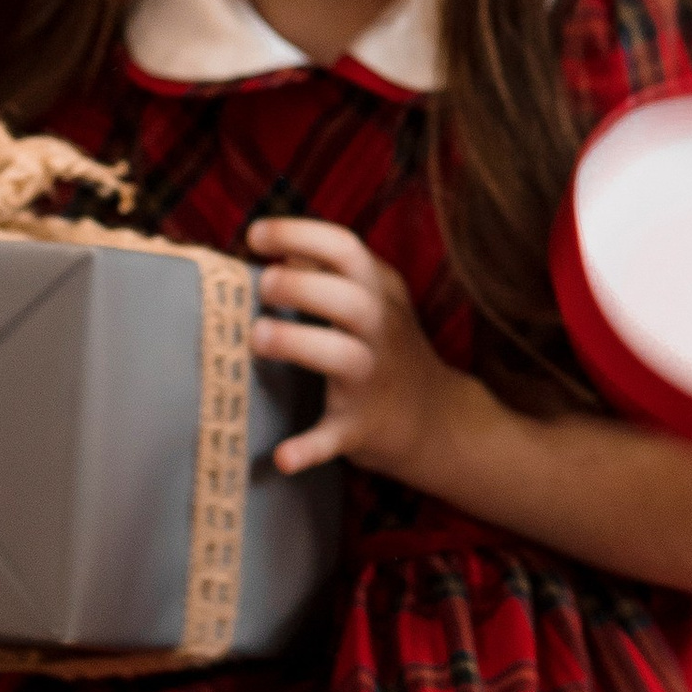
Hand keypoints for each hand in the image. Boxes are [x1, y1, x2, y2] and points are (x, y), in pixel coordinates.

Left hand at [248, 217, 457, 480]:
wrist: (437, 420)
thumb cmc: (387, 347)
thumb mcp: (374, 299)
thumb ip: (331, 272)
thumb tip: (282, 246)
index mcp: (381, 294)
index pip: (345, 248)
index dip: (298, 235)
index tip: (254, 236)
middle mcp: (381, 333)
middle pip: (349, 299)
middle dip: (299, 286)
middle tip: (261, 286)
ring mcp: (373, 381)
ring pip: (344, 358)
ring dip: (298, 344)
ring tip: (257, 337)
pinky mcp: (361, 428)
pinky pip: (335, 438)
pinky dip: (308, 448)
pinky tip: (281, 457)